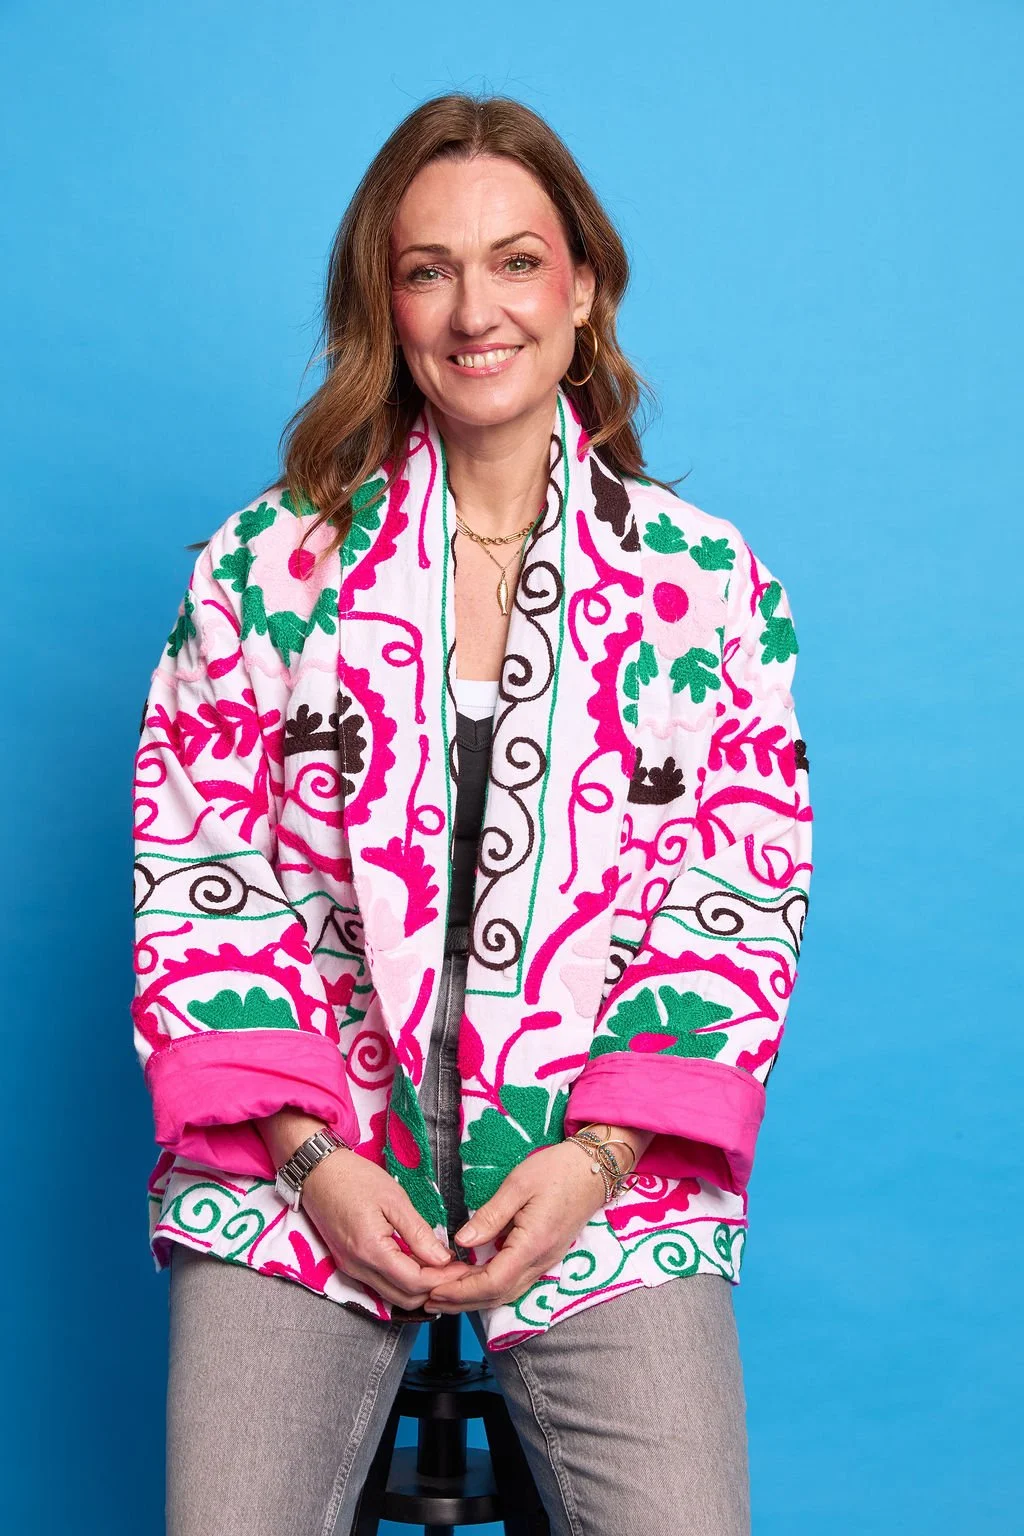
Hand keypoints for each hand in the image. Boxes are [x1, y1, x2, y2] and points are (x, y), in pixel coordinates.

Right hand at [299, 1149, 475, 1310]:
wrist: (317, 1171)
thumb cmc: (354, 1178)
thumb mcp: (393, 1199)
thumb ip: (418, 1233)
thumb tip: (442, 1258)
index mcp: (370, 1251)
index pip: (415, 1282)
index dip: (443, 1279)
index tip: (463, 1267)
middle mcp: (358, 1268)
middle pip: (405, 1298)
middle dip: (435, 1289)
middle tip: (458, 1270)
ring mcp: (351, 1268)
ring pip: (393, 1295)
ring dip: (419, 1288)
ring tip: (442, 1268)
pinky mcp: (348, 1263)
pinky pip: (380, 1284)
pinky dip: (403, 1281)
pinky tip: (418, 1264)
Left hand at [424, 1140, 609, 1312]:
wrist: (593, 1170)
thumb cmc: (557, 1170)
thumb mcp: (518, 1184)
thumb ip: (490, 1215)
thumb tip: (462, 1241)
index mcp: (533, 1244)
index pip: (493, 1282)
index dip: (461, 1291)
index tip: (434, 1290)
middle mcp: (541, 1261)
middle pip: (497, 1296)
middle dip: (461, 1302)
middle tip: (429, 1299)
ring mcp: (545, 1263)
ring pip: (506, 1294)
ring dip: (474, 1299)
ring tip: (444, 1296)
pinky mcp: (545, 1258)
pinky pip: (515, 1284)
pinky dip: (490, 1290)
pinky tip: (472, 1283)